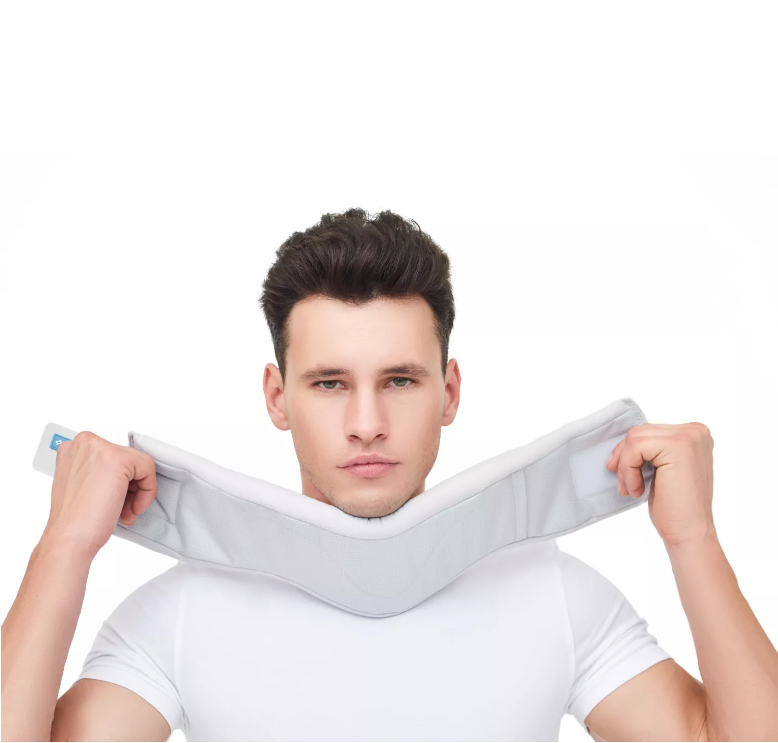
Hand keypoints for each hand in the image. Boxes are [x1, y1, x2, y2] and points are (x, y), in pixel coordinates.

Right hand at [42, 431, 157, 556]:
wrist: (69, 538)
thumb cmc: (75, 519)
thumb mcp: (83, 483)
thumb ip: (99, 470)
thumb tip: (121, 470)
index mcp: (74, 447)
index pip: (114, 456)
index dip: (119, 481)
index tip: (113, 498)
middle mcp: (85, 442)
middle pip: (127, 459)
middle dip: (129, 488)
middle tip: (122, 510)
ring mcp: (101, 448)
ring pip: (139, 464)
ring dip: (137, 492)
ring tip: (125, 513)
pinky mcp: (118, 459)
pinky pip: (148, 469)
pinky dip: (147, 492)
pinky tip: (132, 509)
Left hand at [605, 422, 716, 547]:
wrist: (689, 533)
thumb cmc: (675, 507)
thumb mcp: (663, 469)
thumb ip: (653, 450)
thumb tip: (624, 442)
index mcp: (694, 435)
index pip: (648, 432)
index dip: (629, 453)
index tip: (623, 473)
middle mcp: (695, 431)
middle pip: (639, 432)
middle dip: (624, 459)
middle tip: (625, 485)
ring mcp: (689, 437)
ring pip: (635, 438)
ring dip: (625, 467)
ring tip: (632, 488)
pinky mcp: (678, 446)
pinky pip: (635, 447)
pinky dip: (628, 470)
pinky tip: (638, 489)